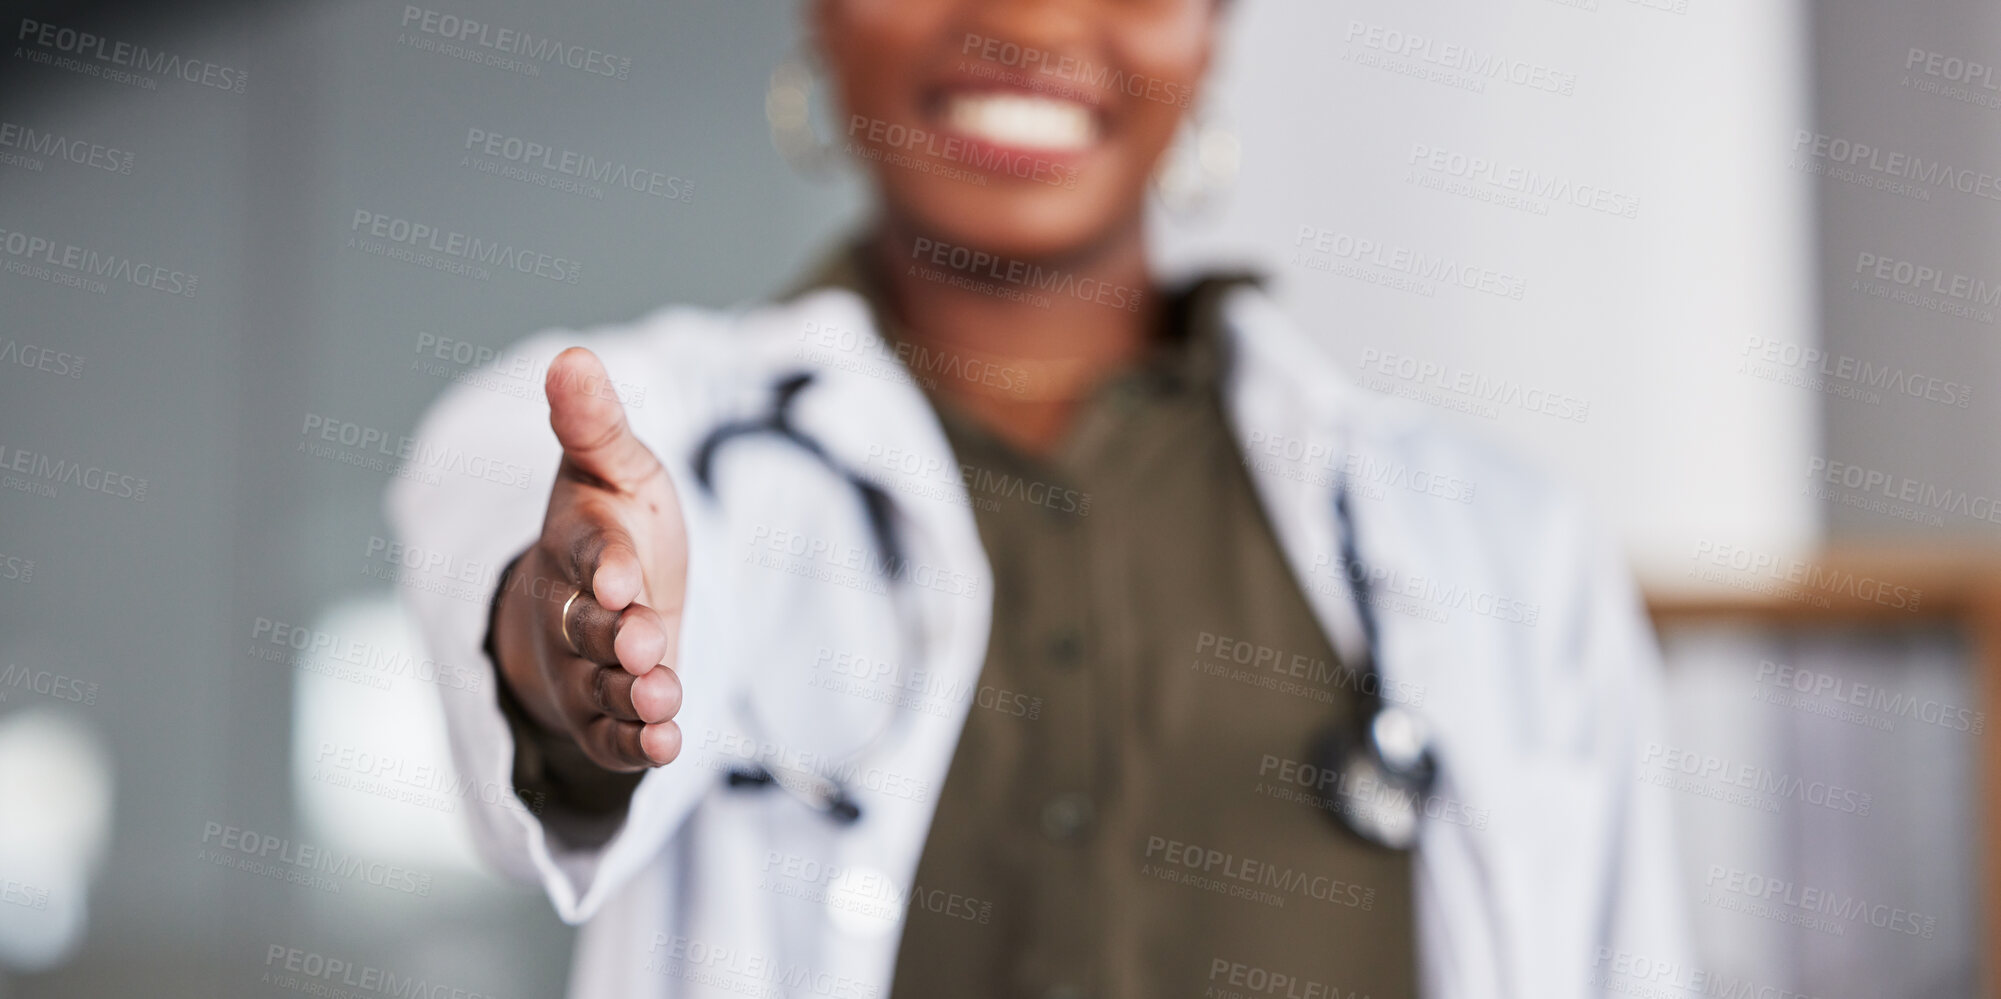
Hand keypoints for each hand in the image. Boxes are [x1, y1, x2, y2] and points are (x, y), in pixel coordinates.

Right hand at [492, 347, 686, 771]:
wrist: (599, 591)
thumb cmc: (614, 519)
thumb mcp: (616, 465)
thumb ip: (596, 422)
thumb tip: (572, 356)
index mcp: (576, 541)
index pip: (585, 552)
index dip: (603, 566)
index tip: (621, 578)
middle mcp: (571, 609)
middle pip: (589, 627)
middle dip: (616, 637)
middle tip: (645, 644)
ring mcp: (584, 666)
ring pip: (601, 685)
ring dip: (632, 695)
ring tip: (662, 698)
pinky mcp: (603, 711)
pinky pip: (614, 734)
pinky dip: (639, 743)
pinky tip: (668, 745)